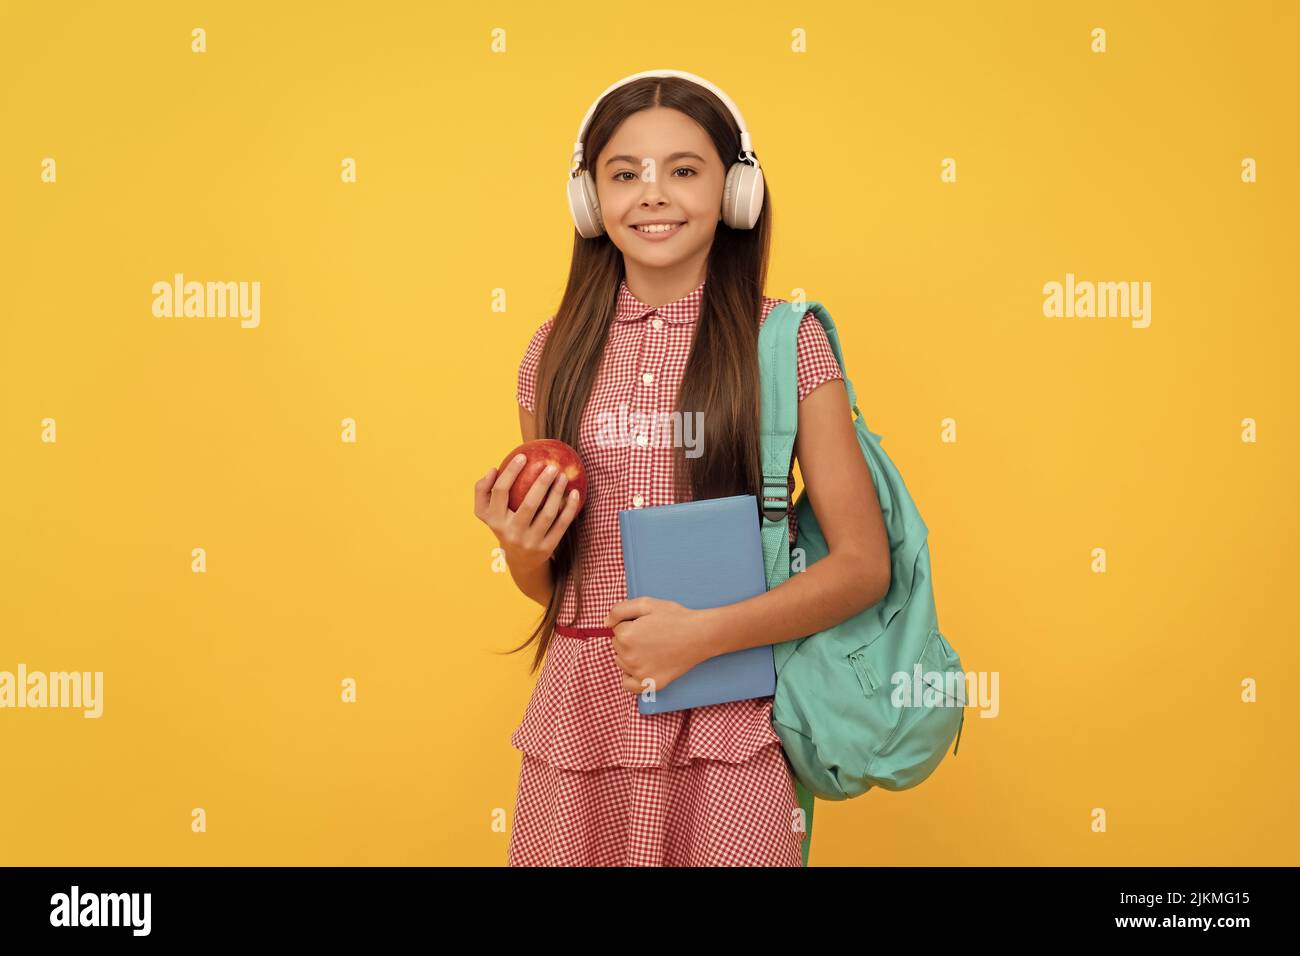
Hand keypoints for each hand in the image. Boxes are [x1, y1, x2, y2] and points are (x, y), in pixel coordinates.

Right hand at [474, 453, 581, 572]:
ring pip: (548, 514)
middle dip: (542, 483)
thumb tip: (492, 470)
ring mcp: (529, 542)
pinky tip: (575, 493)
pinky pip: (561, 525)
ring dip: (557, 493)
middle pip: (528, 504)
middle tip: (552, 466)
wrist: (520, 561)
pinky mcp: (546, 548)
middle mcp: (511, 533)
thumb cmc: (505, 525)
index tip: (523, 456)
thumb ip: (483, 490)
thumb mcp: (488, 513)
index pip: (500, 492)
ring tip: (563, 476)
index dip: (510, 472)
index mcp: (494, 520)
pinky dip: (570, 508)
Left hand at [603, 597, 716, 697]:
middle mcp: (628, 657)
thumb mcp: (646, 603)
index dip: (630, 623)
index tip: (646, 623)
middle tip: (651, 634)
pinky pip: (628, 685)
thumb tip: (606, 624)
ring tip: (652, 648)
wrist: (700, 635)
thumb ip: (619, 610)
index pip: (615, 629)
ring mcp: (639, 673)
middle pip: (617, 646)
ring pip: (621, 662)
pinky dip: (630, 678)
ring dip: (630, 655)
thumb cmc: (675, 617)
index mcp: (625, 636)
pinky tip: (640, 668)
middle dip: (629, 639)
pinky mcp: (650, 684)